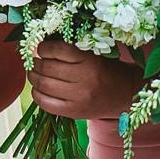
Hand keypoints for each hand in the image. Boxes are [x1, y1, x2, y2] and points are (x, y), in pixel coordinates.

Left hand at [25, 40, 141, 119]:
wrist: (126, 95)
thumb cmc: (107, 70)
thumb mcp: (94, 54)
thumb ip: (70, 50)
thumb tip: (39, 46)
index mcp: (90, 60)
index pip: (57, 49)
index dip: (43, 48)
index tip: (41, 48)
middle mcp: (85, 78)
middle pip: (47, 68)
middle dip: (35, 63)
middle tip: (34, 61)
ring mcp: (80, 97)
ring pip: (44, 85)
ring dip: (33, 77)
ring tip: (33, 73)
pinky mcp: (76, 112)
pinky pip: (47, 104)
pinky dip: (37, 95)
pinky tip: (38, 89)